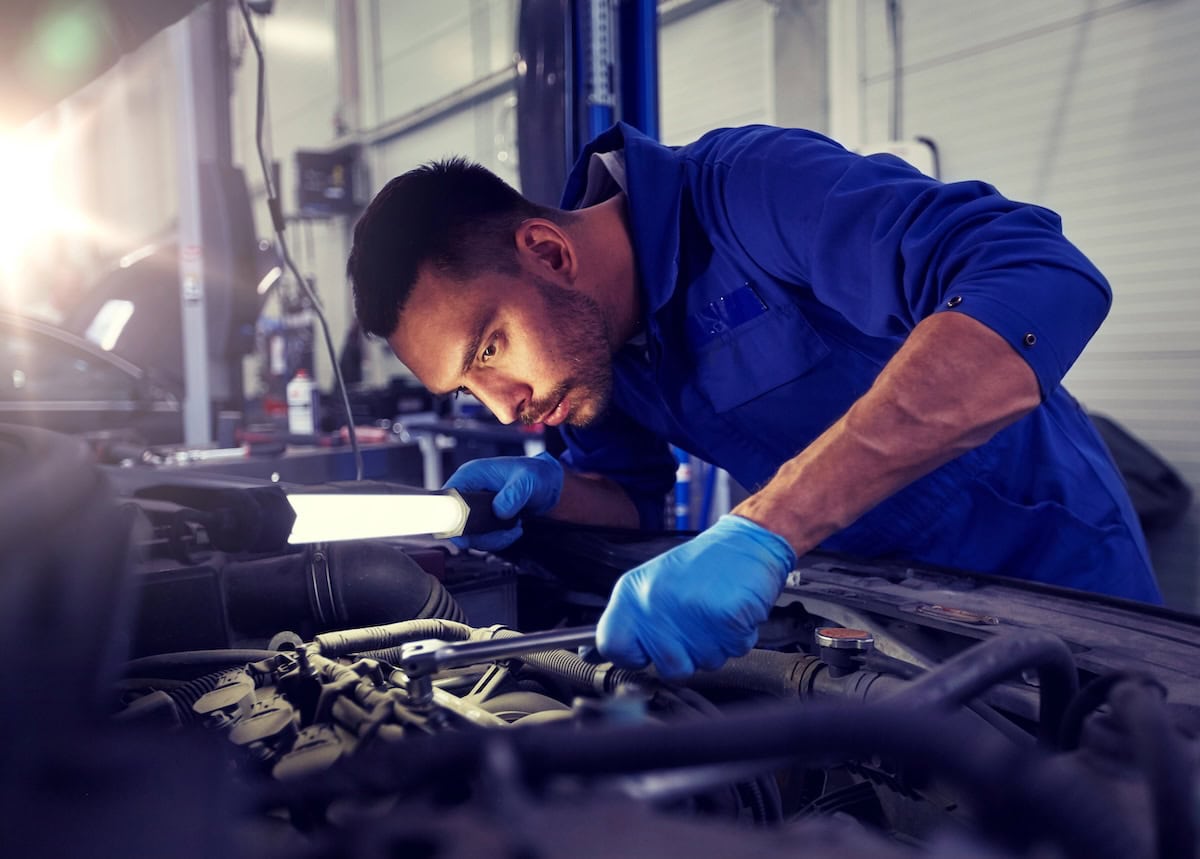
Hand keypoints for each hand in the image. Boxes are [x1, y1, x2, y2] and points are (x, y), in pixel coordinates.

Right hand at [442, 452, 563, 550]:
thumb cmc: (535, 473)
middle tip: (501, 534)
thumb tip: (500, 510)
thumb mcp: (527, 480)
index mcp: (471, 475)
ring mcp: (476, 506)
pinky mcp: (484, 519)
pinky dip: (498, 540)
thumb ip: (514, 494)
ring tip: (514, 529)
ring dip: (492, 539)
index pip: (448, 499)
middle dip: (478, 535)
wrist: (548, 484)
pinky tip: (514, 530)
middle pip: (456, 522)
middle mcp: (469, 491)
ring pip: (470, 534)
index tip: (464, 536)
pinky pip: (482, 537)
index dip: (450, 519)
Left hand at [597, 515, 796, 678]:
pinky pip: (734, 651)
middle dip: (688, 654)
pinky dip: (739, 637)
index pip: (611, 646)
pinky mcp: (726, 617)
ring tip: (714, 612)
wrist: (747, 541)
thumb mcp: (650, 585)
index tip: (646, 648)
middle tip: (695, 623)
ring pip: (705, 664)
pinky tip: (732, 611)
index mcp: (632, 593)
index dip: (632, 655)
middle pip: (668, 668)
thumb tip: (593, 654)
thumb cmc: (701, 565)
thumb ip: (626, 621)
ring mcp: (691, 611)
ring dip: (716, 645)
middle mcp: (656, 602)